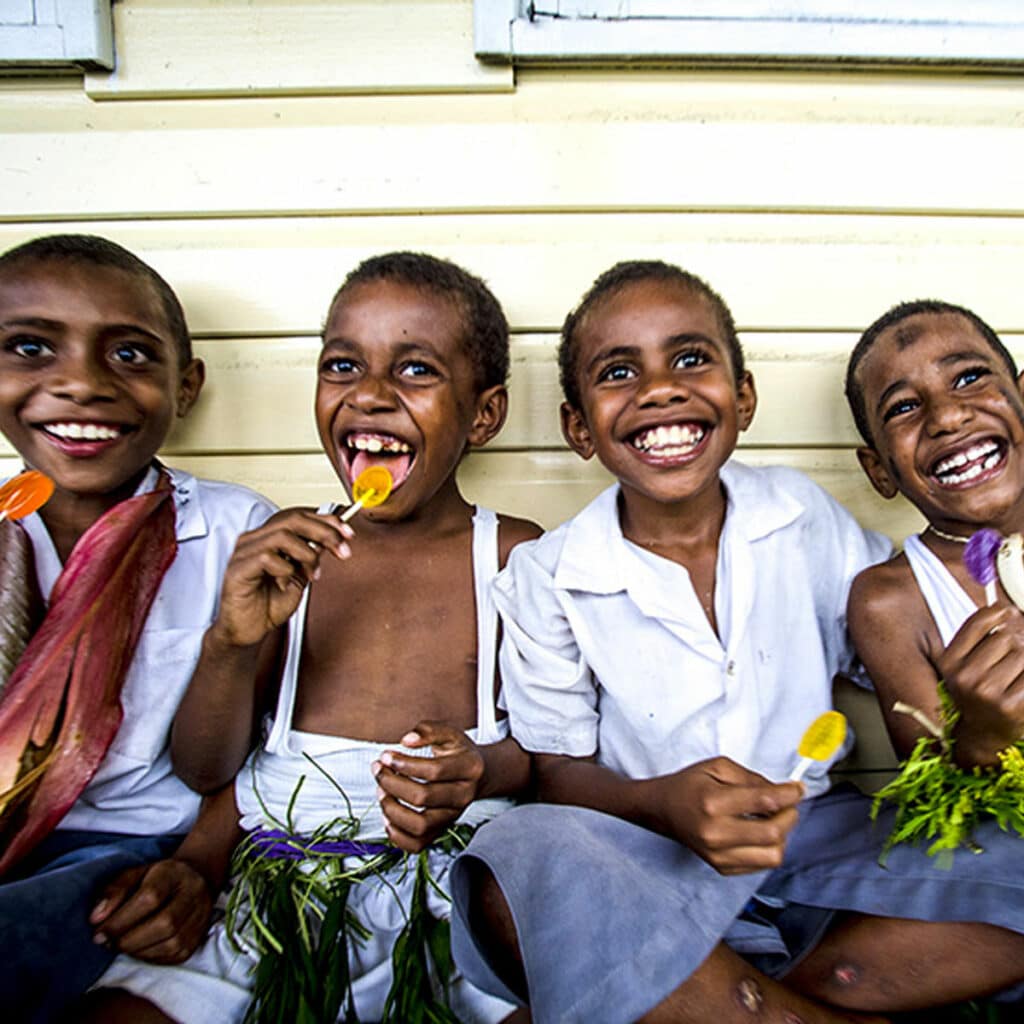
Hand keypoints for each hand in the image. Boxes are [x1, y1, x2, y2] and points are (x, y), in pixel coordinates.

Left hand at [89, 858, 213, 963]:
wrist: (190, 883)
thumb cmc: (154, 880)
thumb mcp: (133, 875)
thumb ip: (113, 892)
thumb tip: (96, 919)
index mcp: (174, 873)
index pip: (150, 897)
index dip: (121, 920)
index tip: (98, 932)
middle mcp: (193, 893)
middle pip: (165, 923)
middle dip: (129, 939)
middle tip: (108, 942)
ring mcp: (200, 917)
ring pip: (171, 943)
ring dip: (138, 951)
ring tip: (121, 945)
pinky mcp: (197, 939)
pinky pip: (173, 956)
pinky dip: (150, 957)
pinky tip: (138, 948)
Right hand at [212, 508, 353, 647]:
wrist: (246, 631)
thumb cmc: (267, 604)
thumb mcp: (299, 577)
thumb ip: (311, 557)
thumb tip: (331, 540)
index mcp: (268, 537)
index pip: (299, 516)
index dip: (326, 521)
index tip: (348, 533)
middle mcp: (255, 539)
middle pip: (293, 520)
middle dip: (324, 532)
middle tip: (342, 550)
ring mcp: (244, 552)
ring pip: (282, 536)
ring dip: (306, 555)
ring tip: (311, 575)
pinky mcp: (238, 569)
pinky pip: (266, 557)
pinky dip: (284, 570)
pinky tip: (284, 584)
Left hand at [373, 721, 484, 853]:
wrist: (476, 775)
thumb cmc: (458, 752)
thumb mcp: (450, 733)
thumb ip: (429, 730)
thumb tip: (407, 740)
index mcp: (469, 768)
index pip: (434, 771)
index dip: (404, 763)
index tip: (386, 756)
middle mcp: (464, 796)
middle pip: (423, 797)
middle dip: (392, 783)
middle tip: (379, 770)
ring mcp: (452, 816)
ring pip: (420, 826)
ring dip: (392, 809)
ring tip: (381, 791)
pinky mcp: (441, 830)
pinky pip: (417, 845)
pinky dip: (397, 836)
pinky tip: (388, 816)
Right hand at [654, 757, 802, 874]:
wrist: (662, 810)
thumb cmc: (689, 785)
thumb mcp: (718, 767)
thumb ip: (752, 778)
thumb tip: (784, 792)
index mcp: (714, 803)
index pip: (765, 801)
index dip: (790, 794)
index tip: (798, 789)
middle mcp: (716, 833)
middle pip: (774, 833)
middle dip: (790, 815)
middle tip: (788, 804)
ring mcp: (718, 855)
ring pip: (773, 855)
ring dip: (781, 836)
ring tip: (772, 820)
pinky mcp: (721, 867)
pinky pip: (761, 865)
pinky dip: (768, 848)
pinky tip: (758, 833)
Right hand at [939, 604, 1023, 764]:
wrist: (983, 734)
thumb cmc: (978, 692)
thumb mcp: (965, 664)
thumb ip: (979, 637)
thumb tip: (1008, 609)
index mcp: (950, 663)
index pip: (976, 624)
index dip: (996, 612)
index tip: (1008, 610)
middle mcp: (965, 677)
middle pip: (1004, 638)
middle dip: (1016, 640)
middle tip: (1017, 648)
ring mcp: (988, 693)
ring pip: (1022, 654)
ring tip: (1018, 670)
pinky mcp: (1011, 706)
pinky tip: (1021, 681)